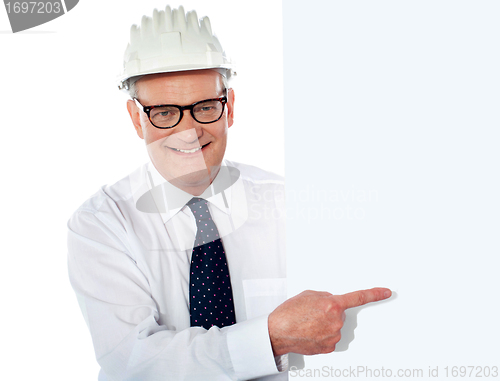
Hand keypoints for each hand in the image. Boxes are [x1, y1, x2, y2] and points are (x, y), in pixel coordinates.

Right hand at [268, 287, 390, 355]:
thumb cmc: (289, 313)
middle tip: (312, 313)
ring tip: (307, 323)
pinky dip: (322, 335)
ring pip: (335, 326)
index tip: (385, 292)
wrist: (278, 331)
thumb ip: (325, 296)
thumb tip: (331, 301)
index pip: (359, 297)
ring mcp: (333, 335)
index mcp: (332, 304)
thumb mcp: (308, 294)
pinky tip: (310, 332)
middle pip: (340, 314)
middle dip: (329, 312)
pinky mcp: (329, 347)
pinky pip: (330, 337)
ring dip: (325, 324)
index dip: (375, 294)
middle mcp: (336, 321)